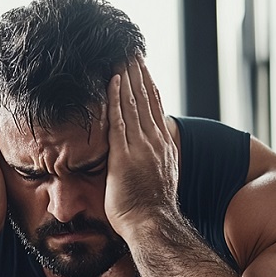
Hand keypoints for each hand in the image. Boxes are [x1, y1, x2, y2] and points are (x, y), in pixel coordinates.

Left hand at [105, 55, 179, 236]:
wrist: (153, 225)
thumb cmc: (151, 211)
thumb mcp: (158, 180)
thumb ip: (153, 163)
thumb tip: (146, 158)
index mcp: (163, 146)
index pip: (156, 108)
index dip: (149, 86)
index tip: (143, 68)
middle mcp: (155, 142)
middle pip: (146, 99)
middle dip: (138, 73)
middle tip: (131, 51)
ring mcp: (141, 147)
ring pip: (134, 104)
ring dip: (127, 78)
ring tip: (121, 56)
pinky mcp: (124, 156)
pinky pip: (119, 120)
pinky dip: (116, 98)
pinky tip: (112, 81)